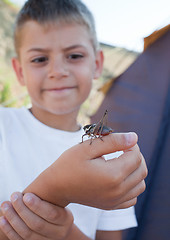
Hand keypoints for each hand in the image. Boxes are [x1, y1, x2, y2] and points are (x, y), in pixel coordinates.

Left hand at [0, 192, 72, 239]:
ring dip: (13, 219)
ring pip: (27, 233)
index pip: (52, 214)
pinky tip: (3, 220)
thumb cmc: (56, 206)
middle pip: (37, 224)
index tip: (26, 195)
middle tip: (14, 196)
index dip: (38, 206)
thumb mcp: (59, 201)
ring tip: (5, 205)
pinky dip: (9, 230)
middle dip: (23, 209)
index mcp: (66, 220)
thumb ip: (50, 195)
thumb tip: (37, 183)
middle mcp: (58, 233)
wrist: (58, 227)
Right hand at [24, 132, 147, 209]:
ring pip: (140, 184)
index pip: (136, 156)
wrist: (56, 187)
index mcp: (112, 175)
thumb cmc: (69, 164)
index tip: (120, 141)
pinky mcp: (112, 206)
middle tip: (122, 149)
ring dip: (136, 170)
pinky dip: (132, 185)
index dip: (131, 145)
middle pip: (141, 170)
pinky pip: (133, 197)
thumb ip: (112, 141)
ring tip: (122, 161)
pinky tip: (120, 177)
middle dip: (136, 156)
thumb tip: (134, 137)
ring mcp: (115, 201)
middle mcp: (117, 191)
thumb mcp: (88, 147)